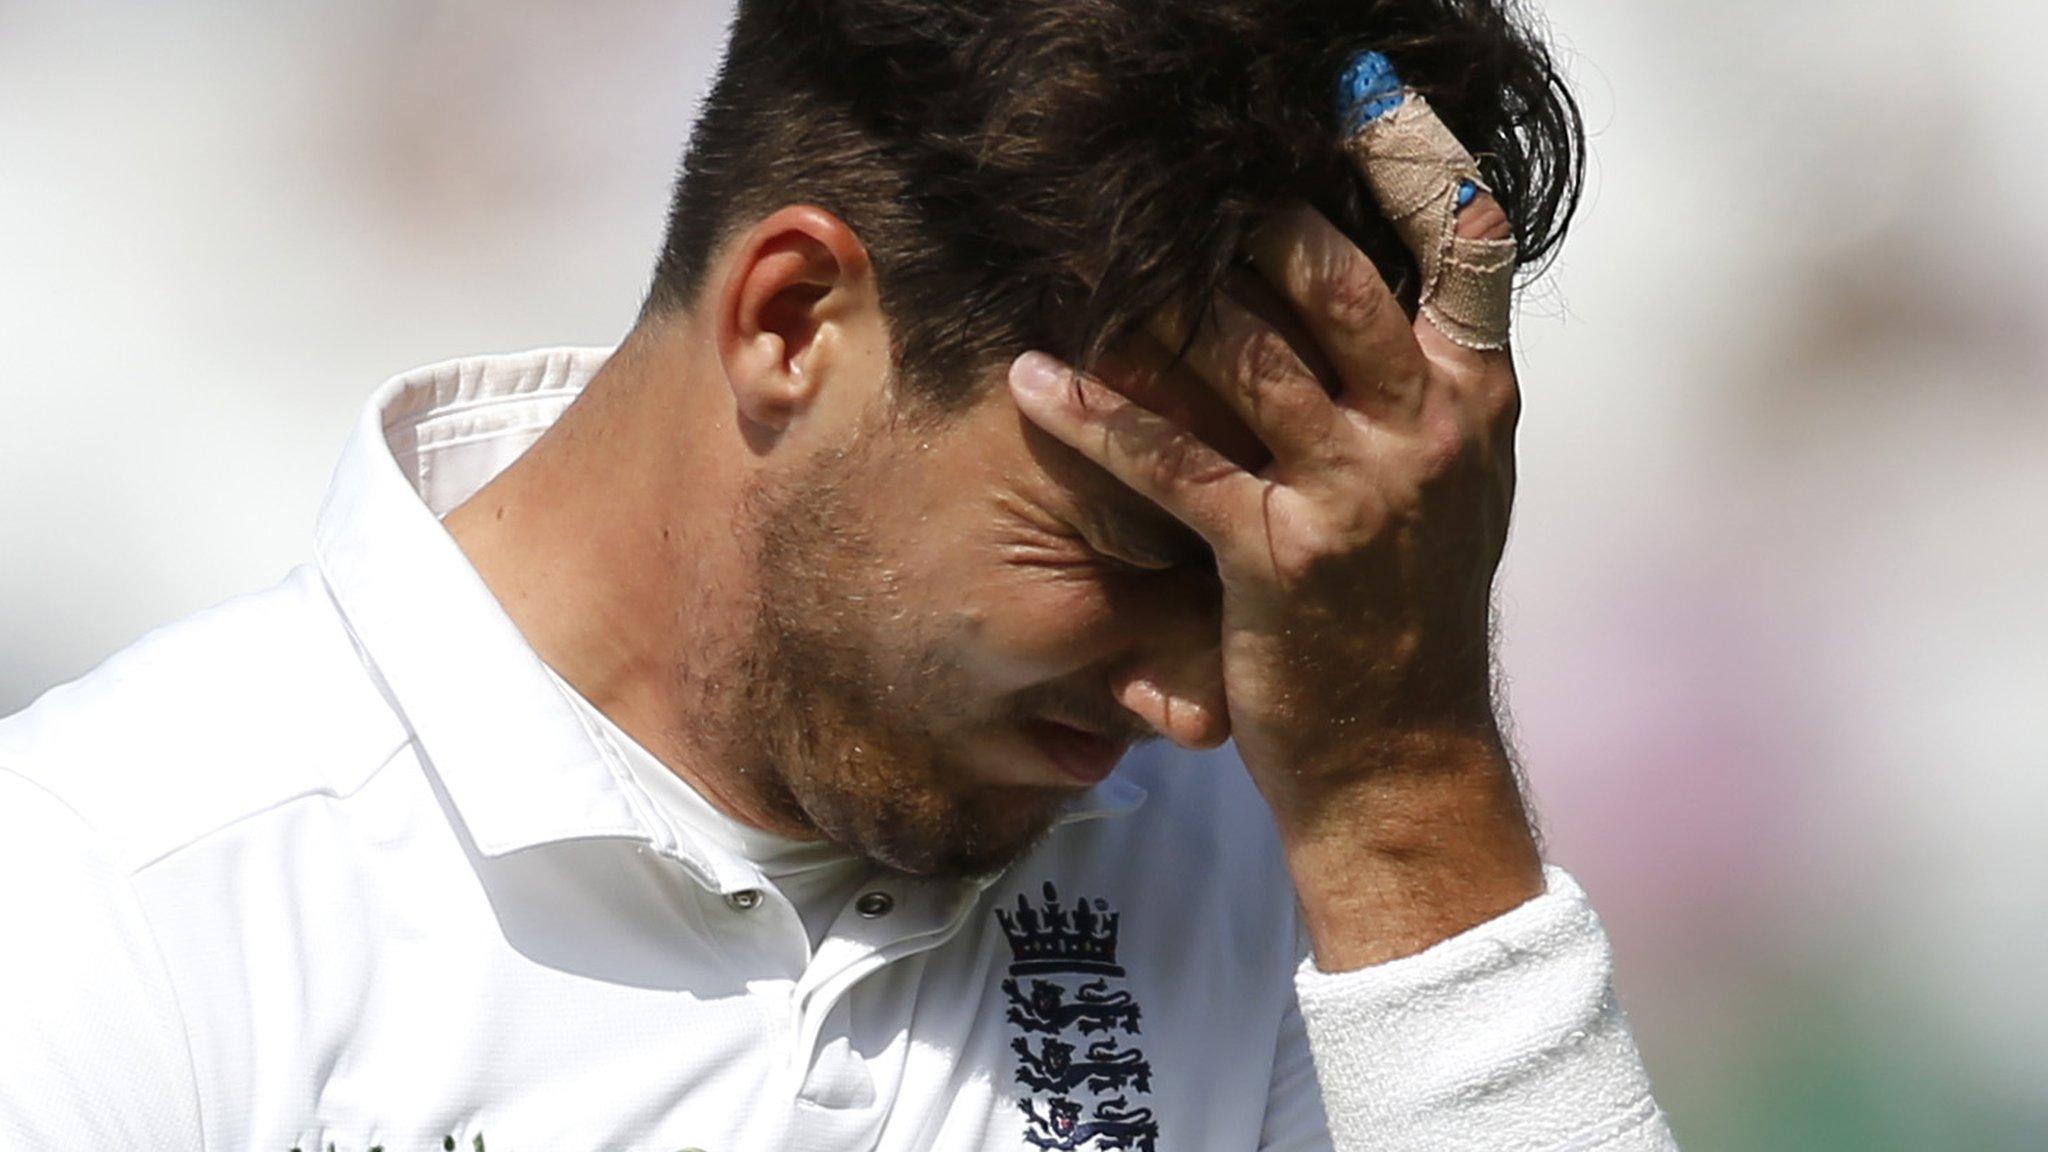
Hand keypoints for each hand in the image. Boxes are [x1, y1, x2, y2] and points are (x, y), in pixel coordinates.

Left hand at [1006, 63, 1542, 964]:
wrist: (1403, 754)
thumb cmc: (1411, 608)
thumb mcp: (1449, 482)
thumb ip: (1422, 379)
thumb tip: (1370, 264)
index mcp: (1479, 396)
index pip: (1469, 238)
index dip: (1412, 148)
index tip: (1350, 87)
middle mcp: (1431, 430)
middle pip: (1337, 276)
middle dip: (1253, 215)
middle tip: (1182, 171)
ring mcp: (1358, 494)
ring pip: (1246, 355)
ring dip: (1157, 301)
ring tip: (1089, 259)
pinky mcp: (1278, 557)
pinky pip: (1171, 464)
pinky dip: (1095, 416)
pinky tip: (1035, 380)